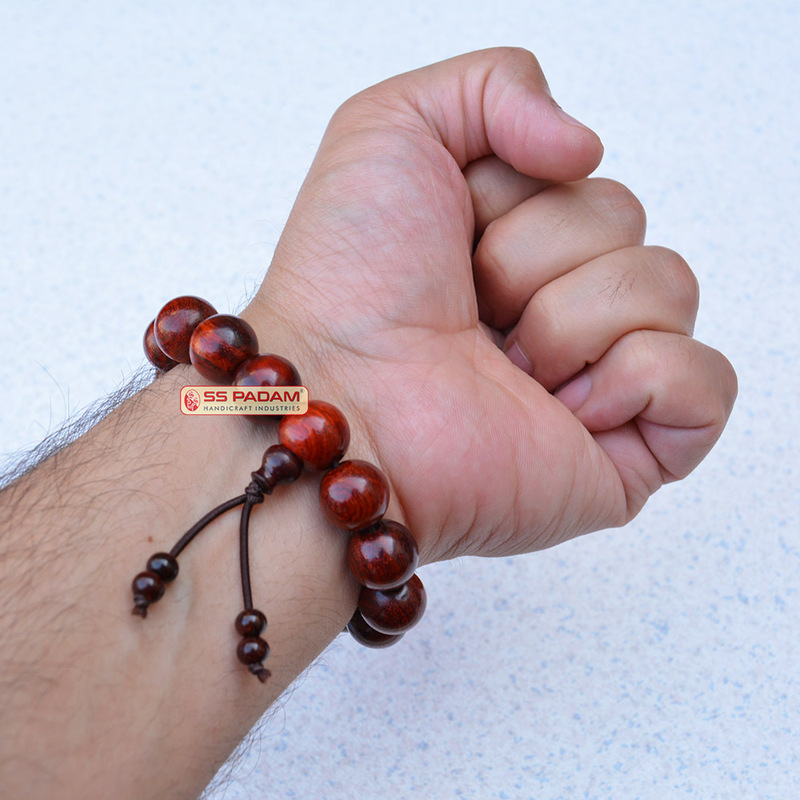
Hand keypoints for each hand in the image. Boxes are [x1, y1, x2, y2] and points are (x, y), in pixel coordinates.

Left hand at [247, 47, 736, 563]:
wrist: (342, 400)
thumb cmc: (349, 280)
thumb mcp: (392, 128)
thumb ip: (496, 86)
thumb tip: (588, 148)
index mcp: (514, 243)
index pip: (583, 176)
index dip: (513, 195)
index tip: (448, 241)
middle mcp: (557, 306)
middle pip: (626, 222)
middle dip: (534, 256)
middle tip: (471, 311)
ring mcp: (596, 379)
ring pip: (670, 289)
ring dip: (569, 319)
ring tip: (504, 367)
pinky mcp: (628, 452)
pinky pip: (706, 382)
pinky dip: (639, 380)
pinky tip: (565, 409)